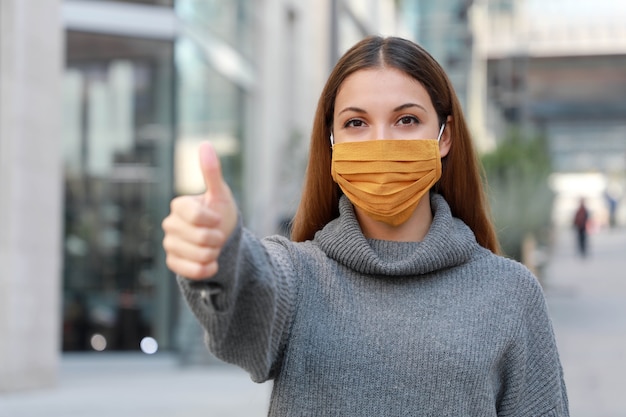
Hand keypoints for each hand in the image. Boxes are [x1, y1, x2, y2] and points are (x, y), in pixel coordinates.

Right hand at [162, 142, 237, 278]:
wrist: (223, 242)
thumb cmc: (221, 214)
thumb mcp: (220, 194)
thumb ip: (212, 172)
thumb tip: (205, 144)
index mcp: (179, 206)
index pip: (196, 216)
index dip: (213, 220)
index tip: (218, 219)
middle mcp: (169, 224)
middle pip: (200, 238)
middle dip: (217, 239)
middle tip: (218, 236)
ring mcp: (169, 245)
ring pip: (198, 256)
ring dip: (214, 254)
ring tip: (213, 247)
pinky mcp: (172, 263)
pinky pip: (193, 271)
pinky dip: (208, 269)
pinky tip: (211, 262)